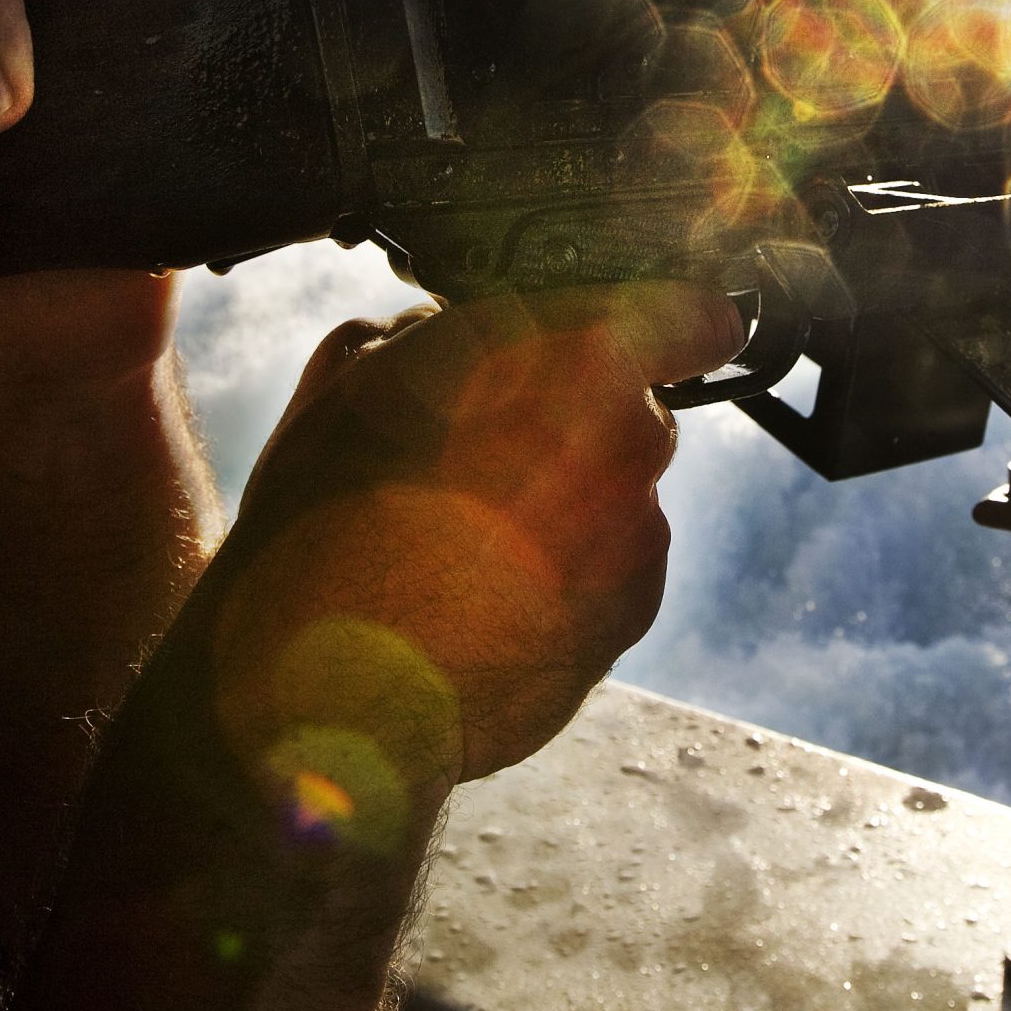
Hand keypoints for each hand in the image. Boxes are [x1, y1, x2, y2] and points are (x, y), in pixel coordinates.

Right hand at [209, 283, 745, 791]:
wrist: (328, 693)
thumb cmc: (325, 526)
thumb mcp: (352, 381)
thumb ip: (433, 334)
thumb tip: (449, 334)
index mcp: (573, 358)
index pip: (684, 317)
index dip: (677, 325)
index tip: (672, 337)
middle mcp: (627, 442)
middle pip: (632, 414)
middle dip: (574, 429)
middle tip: (480, 464)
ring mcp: (636, 536)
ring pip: (619, 498)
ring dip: (566, 511)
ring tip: (462, 551)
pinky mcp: (629, 619)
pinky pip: (613, 575)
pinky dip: (568, 581)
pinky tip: (485, 604)